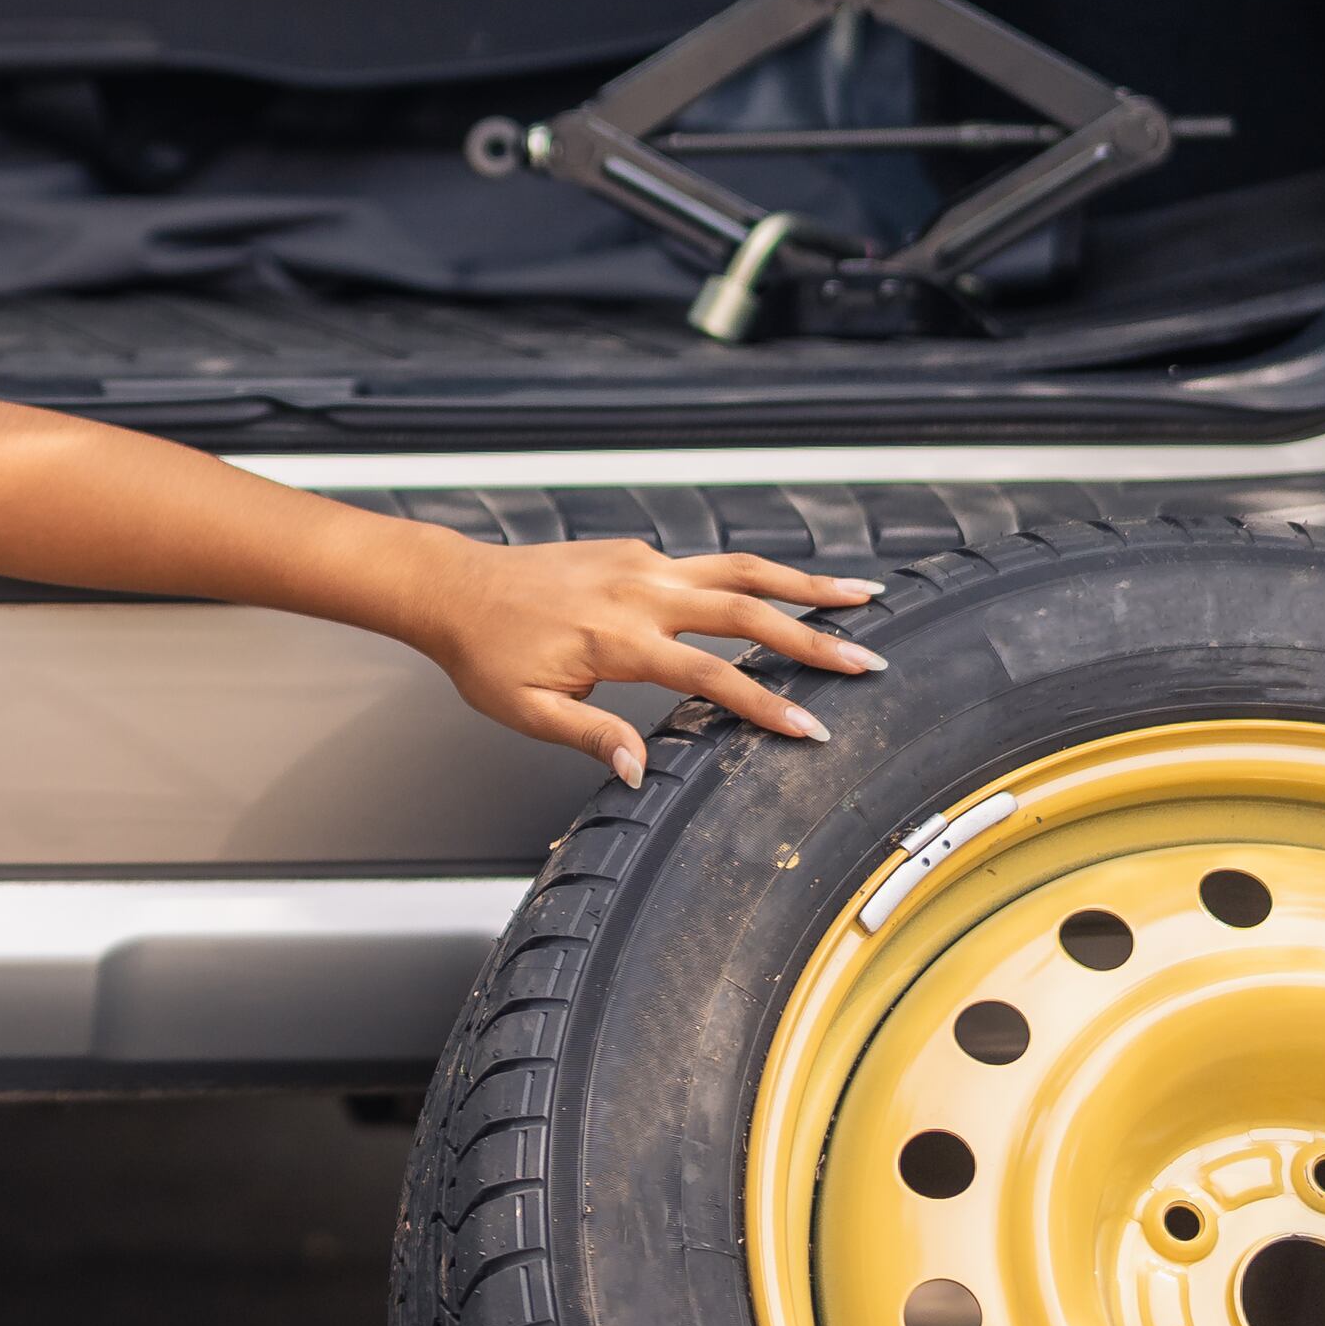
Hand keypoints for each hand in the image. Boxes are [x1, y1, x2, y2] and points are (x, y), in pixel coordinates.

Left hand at [429, 540, 885, 786]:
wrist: (454, 588)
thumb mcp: (526, 711)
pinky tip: (795, 588)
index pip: (709, 676)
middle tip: (870, 660)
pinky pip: (712, 562)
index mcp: (616, 640)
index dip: (765, 704)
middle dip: (815, 637)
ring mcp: (642, 564)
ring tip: (865, 595)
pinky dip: (760, 573)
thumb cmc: (485, 657)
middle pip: (747, 610)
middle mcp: (639, 592)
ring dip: (805, 580)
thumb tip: (641, 773)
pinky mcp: (639, 553)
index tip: (813, 729)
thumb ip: (589, 735)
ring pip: (740, 568)